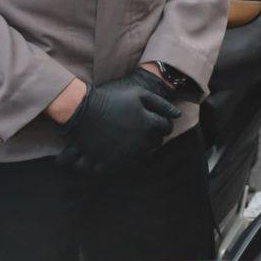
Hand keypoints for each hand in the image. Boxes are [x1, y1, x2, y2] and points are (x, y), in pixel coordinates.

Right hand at [59, 71, 179, 173]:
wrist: (82, 110)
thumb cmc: (111, 99)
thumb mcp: (138, 94)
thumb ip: (161, 104)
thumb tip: (178, 114)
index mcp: (149, 125)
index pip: (166, 127)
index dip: (162, 122)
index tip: (154, 120)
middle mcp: (140, 143)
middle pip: (156, 142)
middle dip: (153, 135)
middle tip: (141, 128)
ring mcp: (125, 154)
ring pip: (143, 155)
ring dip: (141, 148)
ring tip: (130, 138)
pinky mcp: (111, 163)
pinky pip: (125, 166)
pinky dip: (126, 160)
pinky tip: (120, 150)